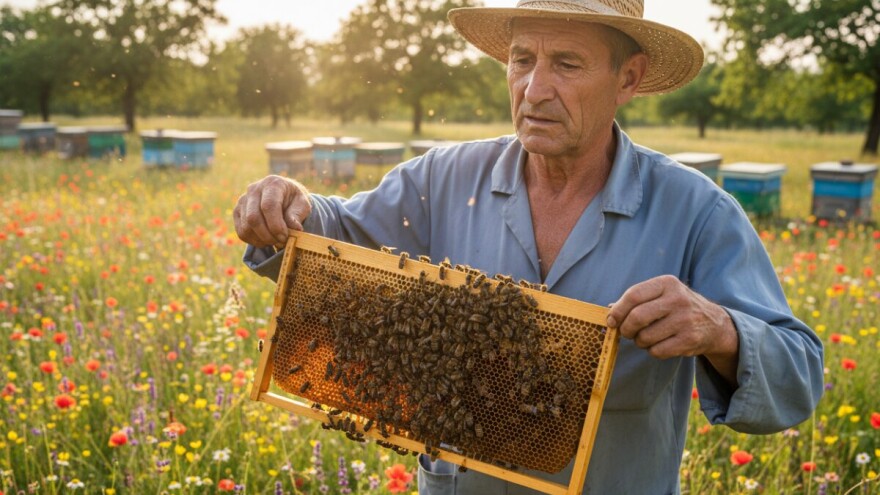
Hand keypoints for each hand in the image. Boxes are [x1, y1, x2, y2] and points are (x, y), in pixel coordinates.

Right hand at [233, 175, 311, 247]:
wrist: (284, 198)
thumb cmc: (294, 201)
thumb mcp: (302, 205)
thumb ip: (297, 215)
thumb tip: (295, 229)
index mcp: (272, 184)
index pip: (268, 206)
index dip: (276, 225)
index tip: (285, 237)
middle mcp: (254, 189)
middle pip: (253, 218)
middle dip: (268, 236)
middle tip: (281, 242)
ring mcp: (243, 200)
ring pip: (246, 227)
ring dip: (262, 240)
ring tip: (275, 241)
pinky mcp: (237, 212)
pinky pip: (241, 232)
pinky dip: (254, 241)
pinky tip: (266, 240)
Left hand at [606, 275, 738, 384]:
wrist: (714, 324)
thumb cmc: (678, 307)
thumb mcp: (662, 294)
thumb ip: (637, 299)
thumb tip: (609, 310)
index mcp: (667, 283)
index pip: (633, 295)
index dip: (617, 310)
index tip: (611, 320)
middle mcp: (678, 299)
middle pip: (637, 317)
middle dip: (626, 329)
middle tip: (626, 332)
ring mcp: (685, 320)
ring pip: (645, 337)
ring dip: (639, 341)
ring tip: (646, 338)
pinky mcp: (690, 340)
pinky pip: (657, 351)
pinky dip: (652, 351)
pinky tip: (659, 344)